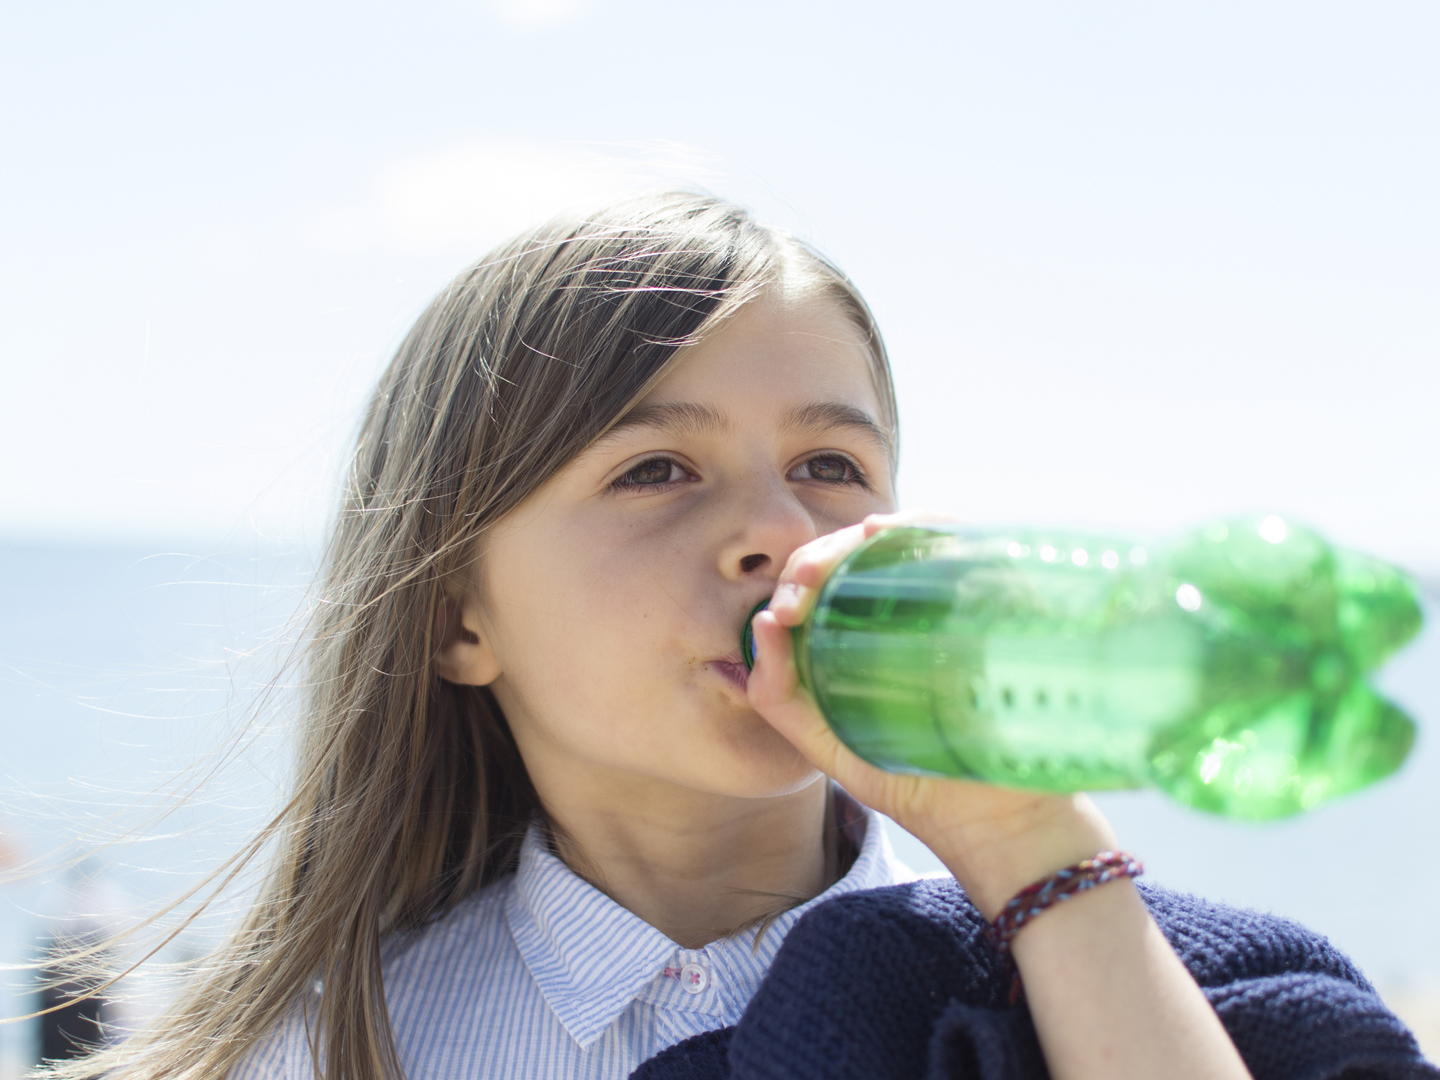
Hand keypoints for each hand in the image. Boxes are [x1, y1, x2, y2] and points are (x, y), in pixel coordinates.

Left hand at [746, 512, 1115, 917]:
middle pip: (861, 553)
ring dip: (862, 535)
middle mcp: (916, 611)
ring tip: (833, 557)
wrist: (1001, 823)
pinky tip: (883, 535)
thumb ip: (782, 698)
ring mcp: (961, 604)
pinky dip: (923, 525)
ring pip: (908, 538)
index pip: (831, 579)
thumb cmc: (918, 786)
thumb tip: (760, 623)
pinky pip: (963, 543)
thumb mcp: (830, 745)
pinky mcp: (1001, 603)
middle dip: (820, 556)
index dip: (800, 579)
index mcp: (874, 636)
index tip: (783, 611)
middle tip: (799, 587)